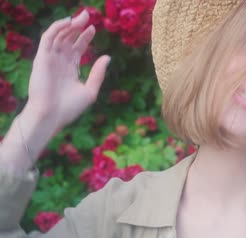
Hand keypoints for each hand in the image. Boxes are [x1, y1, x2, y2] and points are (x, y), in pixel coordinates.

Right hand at [26, 10, 110, 129]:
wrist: (51, 116)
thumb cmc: (69, 108)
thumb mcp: (90, 90)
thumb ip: (98, 73)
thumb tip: (107, 56)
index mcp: (70, 69)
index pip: (77, 48)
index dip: (84, 37)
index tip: (93, 29)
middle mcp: (60, 62)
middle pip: (68, 39)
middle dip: (77, 27)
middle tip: (88, 16)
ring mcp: (50, 59)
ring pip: (59, 36)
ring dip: (69, 25)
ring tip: (81, 18)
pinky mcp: (42, 58)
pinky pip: (48, 38)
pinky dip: (56, 28)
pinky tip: (68, 22)